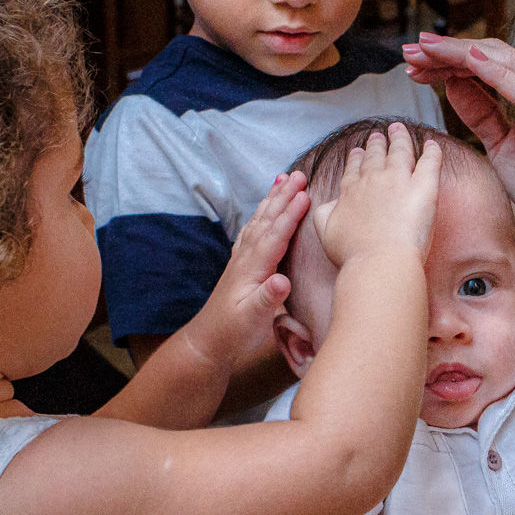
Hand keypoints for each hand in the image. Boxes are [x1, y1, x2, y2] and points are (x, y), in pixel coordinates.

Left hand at [186, 172, 308, 361]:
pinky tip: (265, 207)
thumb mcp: (253, 319)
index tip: (305, 194)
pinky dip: (262, 214)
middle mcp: (246, 258)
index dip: (290, 214)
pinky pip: (254, 230)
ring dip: (272, 199)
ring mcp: (242, 259)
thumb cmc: (234, 332)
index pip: (275, 235)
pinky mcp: (241, 264)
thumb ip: (268, 299)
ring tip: (283, 178)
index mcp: (252, 268)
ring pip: (259, 221)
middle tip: (300, 174)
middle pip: (267, 220)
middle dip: (283, 196)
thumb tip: (282, 280)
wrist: (209, 340)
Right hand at [312, 122, 442, 268]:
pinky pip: (430, 162)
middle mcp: (373, 180)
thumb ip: (324, 213)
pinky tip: (433, 144)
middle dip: (376, 144)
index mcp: (351, 192)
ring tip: (398, 129)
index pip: (354, 170)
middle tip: (377, 135)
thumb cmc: (353, 254)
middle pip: (376, 156)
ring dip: (400, 138)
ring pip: (400, 151)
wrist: (378, 261)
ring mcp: (399, 181)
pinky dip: (433, 151)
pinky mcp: (424, 187)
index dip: (357, 159)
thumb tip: (329, 203)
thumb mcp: (326, 232)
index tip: (358, 152)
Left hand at [400, 34, 514, 255]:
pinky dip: (496, 73)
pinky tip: (469, 63)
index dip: (449, 57)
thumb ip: (480, 113)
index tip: (414, 58)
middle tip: (412, 48)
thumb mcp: (501, 146)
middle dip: (448, 50)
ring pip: (505, 64)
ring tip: (428, 51)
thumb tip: (451, 83)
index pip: (487, 62)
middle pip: (492, 55)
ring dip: (462, 55)